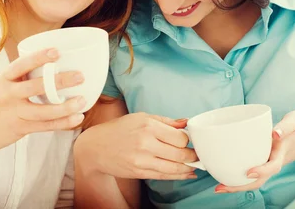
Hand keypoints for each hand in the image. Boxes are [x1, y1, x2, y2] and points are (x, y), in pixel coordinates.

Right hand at [0, 48, 86, 153]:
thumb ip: (23, 75)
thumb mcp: (2, 83)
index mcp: (4, 79)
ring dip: (65, 106)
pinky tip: (77, 118)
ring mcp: (14, 113)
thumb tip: (52, 61)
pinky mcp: (20, 128)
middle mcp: (8, 95)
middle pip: (36, 87)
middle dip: (59, 81)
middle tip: (80, 76)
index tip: (56, 51)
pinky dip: (63, 123)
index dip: (39, 57)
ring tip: (83, 101)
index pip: (21, 64)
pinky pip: (45, 126)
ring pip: (43, 111)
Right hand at [75, 112, 198, 179]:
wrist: (96, 147)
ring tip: (195, 165)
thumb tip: (186, 122)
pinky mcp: (140, 172)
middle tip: (198, 155)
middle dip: (193, 156)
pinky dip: (179, 176)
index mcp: (148, 126)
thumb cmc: (119, 129)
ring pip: (175, 167)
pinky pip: (164, 176)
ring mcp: (142, 160)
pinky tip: (187, 174)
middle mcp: (146, 143)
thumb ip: (165, 121)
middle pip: (181, 154)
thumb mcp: (141, 117)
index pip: (180, 137)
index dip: (188, 140)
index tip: (190, 141)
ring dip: (188, 168)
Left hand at [215, 110, 294, 193]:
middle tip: (220, 188)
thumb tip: (274, 134)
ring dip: (237, 184)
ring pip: (254, 179)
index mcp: (282, 152)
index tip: (248, 172)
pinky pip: (252, 172)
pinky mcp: (264, 161)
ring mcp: (269, 163)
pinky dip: (239, 176)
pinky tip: (225, 173)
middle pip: (258, 180)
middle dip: (239, 186)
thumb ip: (287, 125)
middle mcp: (274, 161)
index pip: (272, 166)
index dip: (261, 171)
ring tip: (218, 186)